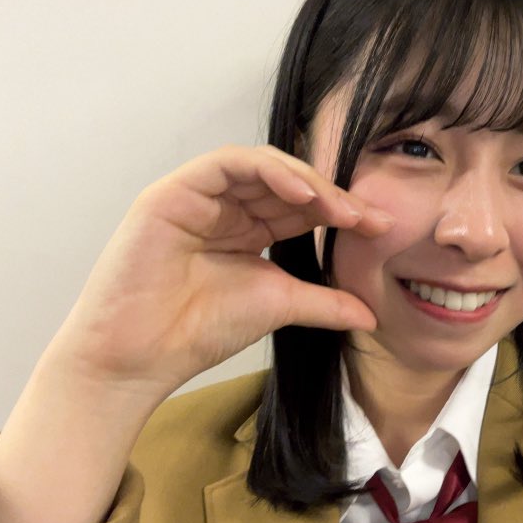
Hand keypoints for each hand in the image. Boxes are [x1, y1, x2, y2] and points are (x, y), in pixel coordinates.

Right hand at [51, 144, 392, 397]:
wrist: (141, 358)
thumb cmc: (198, 332)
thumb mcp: (277, 306)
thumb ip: (323, 303)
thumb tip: (372, 314)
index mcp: (246, 230)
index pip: (300, 207)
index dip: (340, 212)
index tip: (380, 227)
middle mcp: (224, 207)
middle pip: (285, 183)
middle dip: (331, 196)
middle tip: (367, 217)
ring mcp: (198, 196)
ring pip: (260, 166)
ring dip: (305, 181)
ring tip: (338, 208)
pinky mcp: (173, 192)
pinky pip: (227, 164)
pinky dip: (267, 171)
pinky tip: (302, 194)